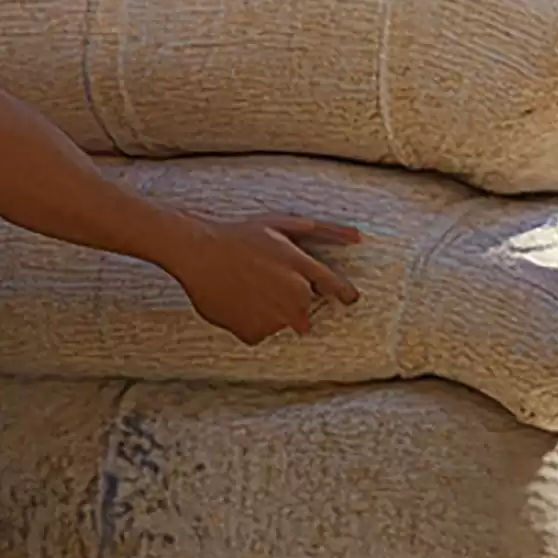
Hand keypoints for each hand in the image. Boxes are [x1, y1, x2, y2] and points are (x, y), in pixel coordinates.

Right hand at [168, 215, 361, 343]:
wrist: (199, 253)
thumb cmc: (240, 235)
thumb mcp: (283, 224)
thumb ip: (325, 231)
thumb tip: (359, 236)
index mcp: (304, 270)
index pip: (336, 289)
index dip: (344, 295)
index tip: (348, 300)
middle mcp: (295, 298)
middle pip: (306, 311)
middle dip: (292, 302)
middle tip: (266, 284)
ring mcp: (276, 318)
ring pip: (282, 322)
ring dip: (270, 311)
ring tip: (246, 289)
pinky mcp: (255, 333)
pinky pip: (259, 332)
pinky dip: (250, 322)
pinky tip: (236, 302)